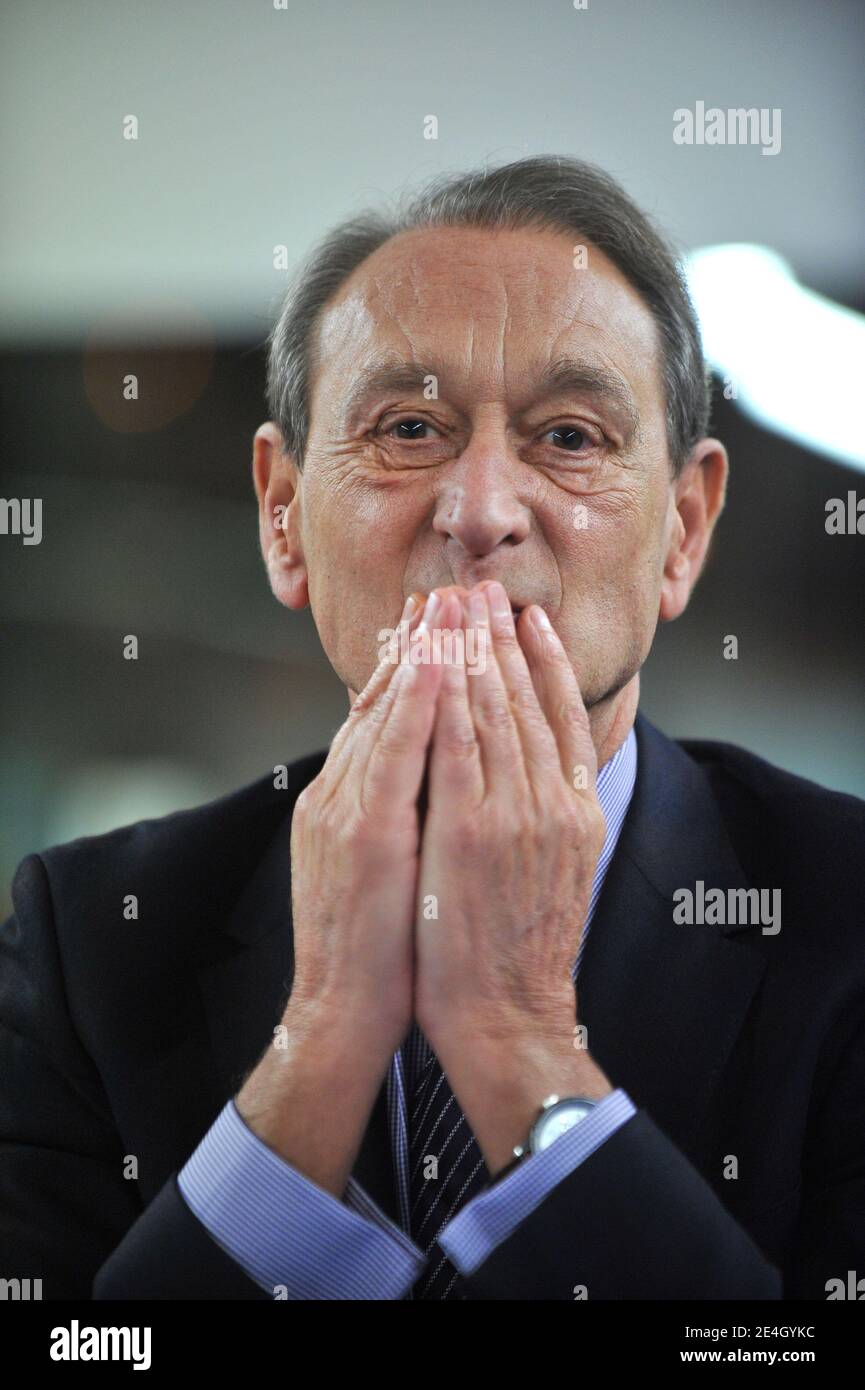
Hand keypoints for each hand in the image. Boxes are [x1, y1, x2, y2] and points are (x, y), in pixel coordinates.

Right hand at [286, 589, 444, 1057]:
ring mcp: (347, 811)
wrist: (343, 1017)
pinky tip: (438, 663)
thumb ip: (392, 814)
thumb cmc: (375, 951)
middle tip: (448, 589)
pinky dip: (416, 703)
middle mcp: (338, 795)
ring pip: (388, 714)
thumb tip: (426, 776)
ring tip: (451, 601)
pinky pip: (396, 754)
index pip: (381, 718)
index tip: (438, 621)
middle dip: (418, 643)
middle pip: (382, 703)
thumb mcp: (377, 868)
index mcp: (343, 802)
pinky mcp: (365, 836)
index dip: (410, 665)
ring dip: (422, 654)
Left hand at [415, 580, 606, 1054]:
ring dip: (474, 649)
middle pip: (526, 700)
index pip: (560, 717)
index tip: (529, 617)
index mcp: (575, 811)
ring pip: (492, 711)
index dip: (544, 661)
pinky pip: (457, 743)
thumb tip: (535, 774)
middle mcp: (552, 803)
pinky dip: (448, 695)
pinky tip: (437, 657)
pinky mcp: (471, 830)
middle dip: (503, 638)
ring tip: (462, 602)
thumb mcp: (557, 874)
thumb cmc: (520, 955)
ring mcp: (514, 814)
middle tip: (487, 587)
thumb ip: (547, 816)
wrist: (507, 1019)